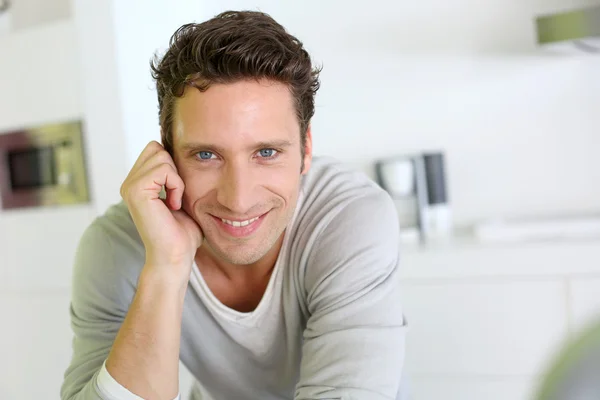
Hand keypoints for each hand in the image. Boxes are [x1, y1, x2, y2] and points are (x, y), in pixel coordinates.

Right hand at [120, 141, 201, 286]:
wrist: (176, 256)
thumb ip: (176, 174)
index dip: (173, 165)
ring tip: (174, 202)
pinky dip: (176, 186)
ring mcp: (129, 186)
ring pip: (161, 156)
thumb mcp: (181, 196)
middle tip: (176, 196)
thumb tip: (186, 151)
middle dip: (174, 169)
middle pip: (157, 148)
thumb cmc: (183, 232)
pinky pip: (164, 170)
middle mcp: (129, 183)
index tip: (177, 192)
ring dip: (177, 179)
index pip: (156, 149)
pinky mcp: (135, 191)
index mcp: (137, 183)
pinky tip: (173, 205)